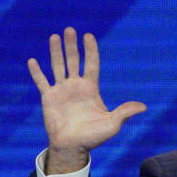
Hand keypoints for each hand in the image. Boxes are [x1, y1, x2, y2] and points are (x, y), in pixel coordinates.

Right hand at [27, 27, 145, 173]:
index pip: (91, 64)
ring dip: (56, 52)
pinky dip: (37, 72)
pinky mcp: (48, 98)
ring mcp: (62, 91)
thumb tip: (143, 107)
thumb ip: (125, 112)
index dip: (90, 50)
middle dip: (72, 45)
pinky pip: (42, 82)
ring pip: (58, 66)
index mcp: (91, 89)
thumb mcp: (112, 124)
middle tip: (70, 29)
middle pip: (73, 60)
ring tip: (54, 36)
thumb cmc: (93, 137)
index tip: (88, 35)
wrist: (72, 147)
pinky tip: (32, 61)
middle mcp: (76, 86)